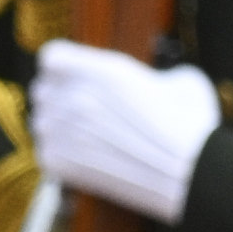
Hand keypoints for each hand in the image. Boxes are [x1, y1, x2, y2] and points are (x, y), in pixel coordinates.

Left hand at [29, 39, 220, 223]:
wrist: (191, 175)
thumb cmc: (193, 126)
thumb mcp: (183, 80)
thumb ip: (154, 74)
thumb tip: (154, 83)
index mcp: (103, 71)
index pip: (51, 56)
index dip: (62, 66)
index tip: (74, 76)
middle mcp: (78, 98)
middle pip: (41, 89)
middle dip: (58, 97)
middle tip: (81, 110)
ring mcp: (67, 132)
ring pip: (40, 122)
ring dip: (57, 128)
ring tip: (84, 137)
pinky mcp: (64, 165)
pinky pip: (44, 153)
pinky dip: (59, 157)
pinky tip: (83, 159)